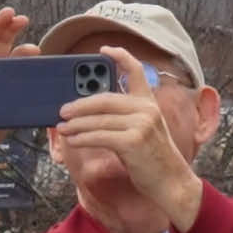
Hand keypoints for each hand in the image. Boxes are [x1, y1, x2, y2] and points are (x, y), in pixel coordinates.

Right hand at [0, 8, 36, 193]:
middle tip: (23, 19)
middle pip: (2, 42)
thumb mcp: (16, 106)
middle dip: (12, 29)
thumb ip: (28, 91)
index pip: (16, 56)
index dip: (26, 48)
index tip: (37, 47)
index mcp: (6, 77)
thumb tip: (50, 82)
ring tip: (7, 13)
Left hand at [55, 46, 202, 230]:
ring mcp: (141, 124)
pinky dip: (82, 138)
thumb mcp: (142, 132)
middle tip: (62, 110)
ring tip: (61, 127)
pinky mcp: (133, 141)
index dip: (119, 57)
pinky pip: (99, 136)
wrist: (171, 182)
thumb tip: (88, 116)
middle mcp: (147, 109)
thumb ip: (123, 119)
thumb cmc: (152, 159)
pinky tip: (72, 140)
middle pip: (105, 99)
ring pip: (99, 120)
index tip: (103, 49)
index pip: (136, 71)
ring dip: (76, 124)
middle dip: (79, 105)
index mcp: (149, 103)